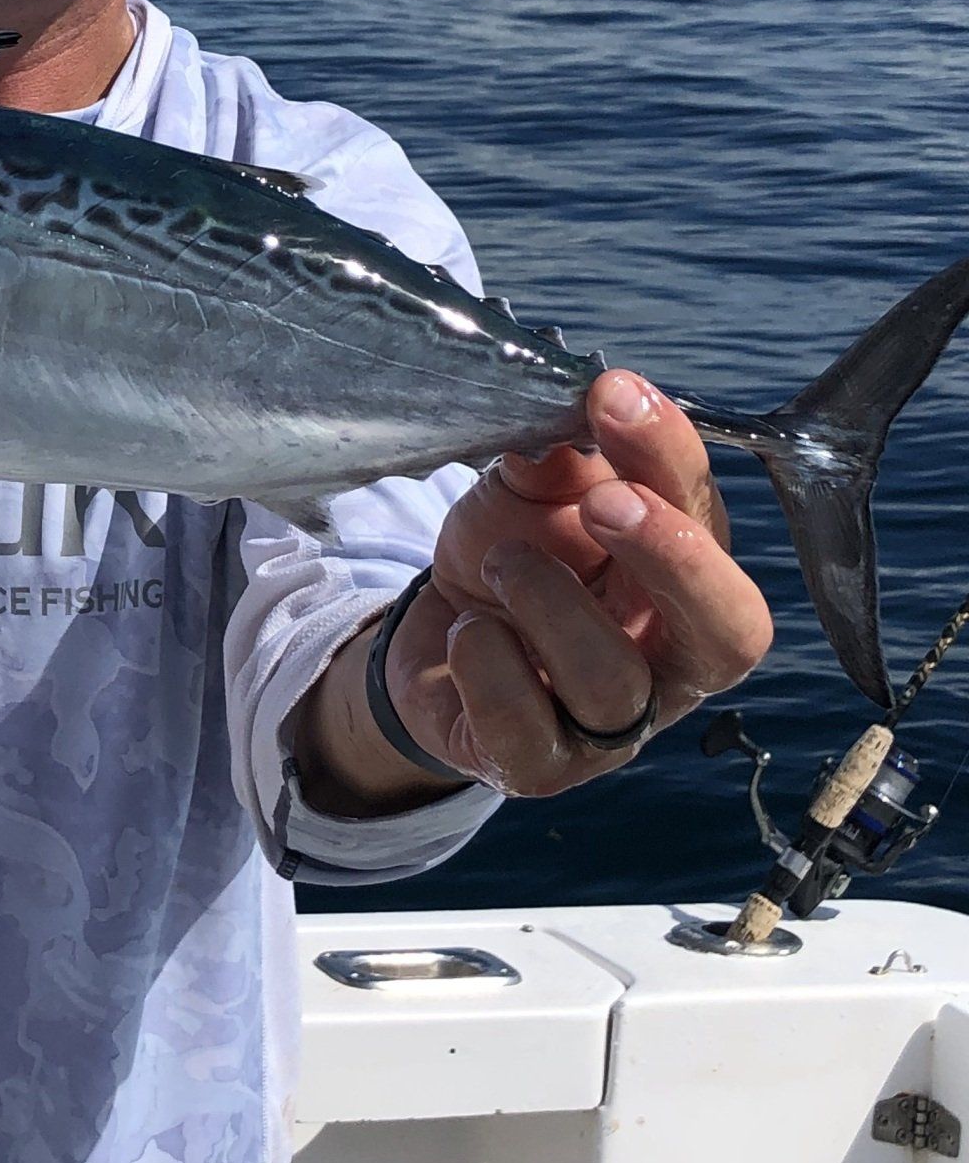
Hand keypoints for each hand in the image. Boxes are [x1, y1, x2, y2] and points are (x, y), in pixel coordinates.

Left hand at [388, 368, 773, 795]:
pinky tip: (470, 629)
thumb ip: (563, 455)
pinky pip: (527, 733)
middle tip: (603, 501)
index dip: (672, 456)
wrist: (436, 634)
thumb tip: (582, 403)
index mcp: (685, 577)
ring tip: (501, 561)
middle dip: (672, 556)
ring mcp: (609, 726)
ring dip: (551, 605)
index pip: (709, 519)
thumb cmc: (516, 555)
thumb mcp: (534, 491)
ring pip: (615, 684)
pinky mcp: (538, 767)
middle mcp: (670, 660)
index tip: (615, 395)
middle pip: (728, 634)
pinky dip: (491, 670)